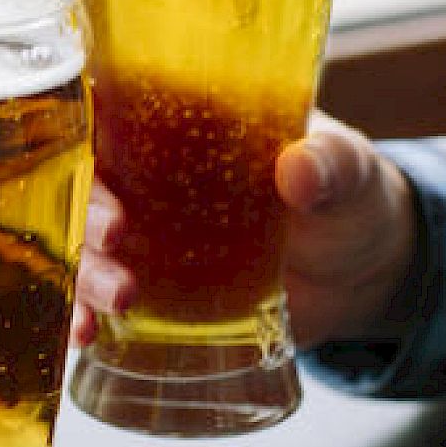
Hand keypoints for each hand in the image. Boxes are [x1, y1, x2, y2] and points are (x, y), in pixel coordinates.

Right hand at [74, 113, 416, 347]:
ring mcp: (148, 240)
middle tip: (112, 236)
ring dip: (86, 272)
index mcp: (185, 127)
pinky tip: (84, 336)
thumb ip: (328, 165)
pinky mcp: (157, 293)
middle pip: (86, 184)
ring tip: (117, 299)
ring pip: (87, 247)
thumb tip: (299, 169)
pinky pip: (104, 301)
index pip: (108, 110)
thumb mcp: (348, 171)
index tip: (86, 152)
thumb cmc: (349, 197)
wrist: (364, 275)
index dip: (81, 127)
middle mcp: (150, 180)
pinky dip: (85, 317)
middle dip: (86, 211)